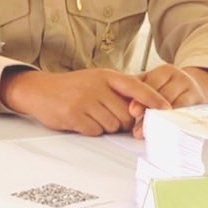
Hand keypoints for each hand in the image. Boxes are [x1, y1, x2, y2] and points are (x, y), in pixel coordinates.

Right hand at [0, 68, 170, 136]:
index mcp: (106, 76)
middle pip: (127, 114)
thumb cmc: (71, 88)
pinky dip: (91, 130)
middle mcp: (97, 86)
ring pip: (112, 125)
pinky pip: (95, 131)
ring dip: (105, 126)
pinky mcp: (74, 115)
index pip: (137, 86)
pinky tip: (81, 120)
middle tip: (108, 116)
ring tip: (90, 115)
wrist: (39, 91)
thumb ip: (117, 91)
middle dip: (122, 121)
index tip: (167, 110)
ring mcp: (85, 101)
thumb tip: (142, 108)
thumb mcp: (95, 80)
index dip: (154, 99)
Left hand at [134, 65, 207, 134]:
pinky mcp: (198, 98)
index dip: (140, 99)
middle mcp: (177, 76)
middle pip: (161, 95)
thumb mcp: (156, 82)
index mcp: (163, 71)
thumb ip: (139, 90)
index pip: (149, 85)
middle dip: (148, 113)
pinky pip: (186, 111)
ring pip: (173, 104)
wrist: (201, 84)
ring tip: (150, 133)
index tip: (131, 112)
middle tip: (138, 128)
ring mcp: (189, 87)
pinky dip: (175, 121)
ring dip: (160, 121)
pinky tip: (167, 130)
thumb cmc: (171, 87)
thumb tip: (119, 101)